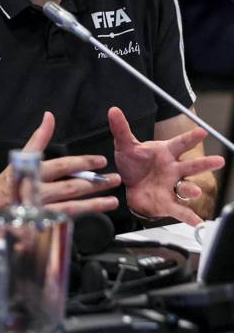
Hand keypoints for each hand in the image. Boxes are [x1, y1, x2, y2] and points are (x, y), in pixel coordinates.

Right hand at [0, 112, 120, 220]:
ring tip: (113, 201)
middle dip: (95, 183)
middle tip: (114, 179)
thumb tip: (49, 117)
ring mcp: (40, 209)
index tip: (100, 161)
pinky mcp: (42, 224)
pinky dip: (81, 216)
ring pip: (72, 207)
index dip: (83, 163)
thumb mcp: (21, 157)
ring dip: (95, 203)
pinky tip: (95, 214)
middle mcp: (36, 190)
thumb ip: (39, 138)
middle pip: (71, 187)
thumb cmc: (7, 183)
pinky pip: (66, 220)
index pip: (63, 166)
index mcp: (33, 171)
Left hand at [108, 106, 223, 224]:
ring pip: (187, 187)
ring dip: (192, 189)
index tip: (202, 132)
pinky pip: (180, 210)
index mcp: (165, 153)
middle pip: (191, 166)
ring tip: (195, 190)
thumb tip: (113, 110)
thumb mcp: (125, 146)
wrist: (127, 186)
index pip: (180, 143)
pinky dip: (188, 216)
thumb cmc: (133, 164)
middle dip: (204, 164)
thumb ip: (121, 129)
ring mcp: (172, 186)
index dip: (191, 138)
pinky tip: (197, 222)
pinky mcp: (167, 202)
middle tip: (218, 160)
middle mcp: (173, 169)